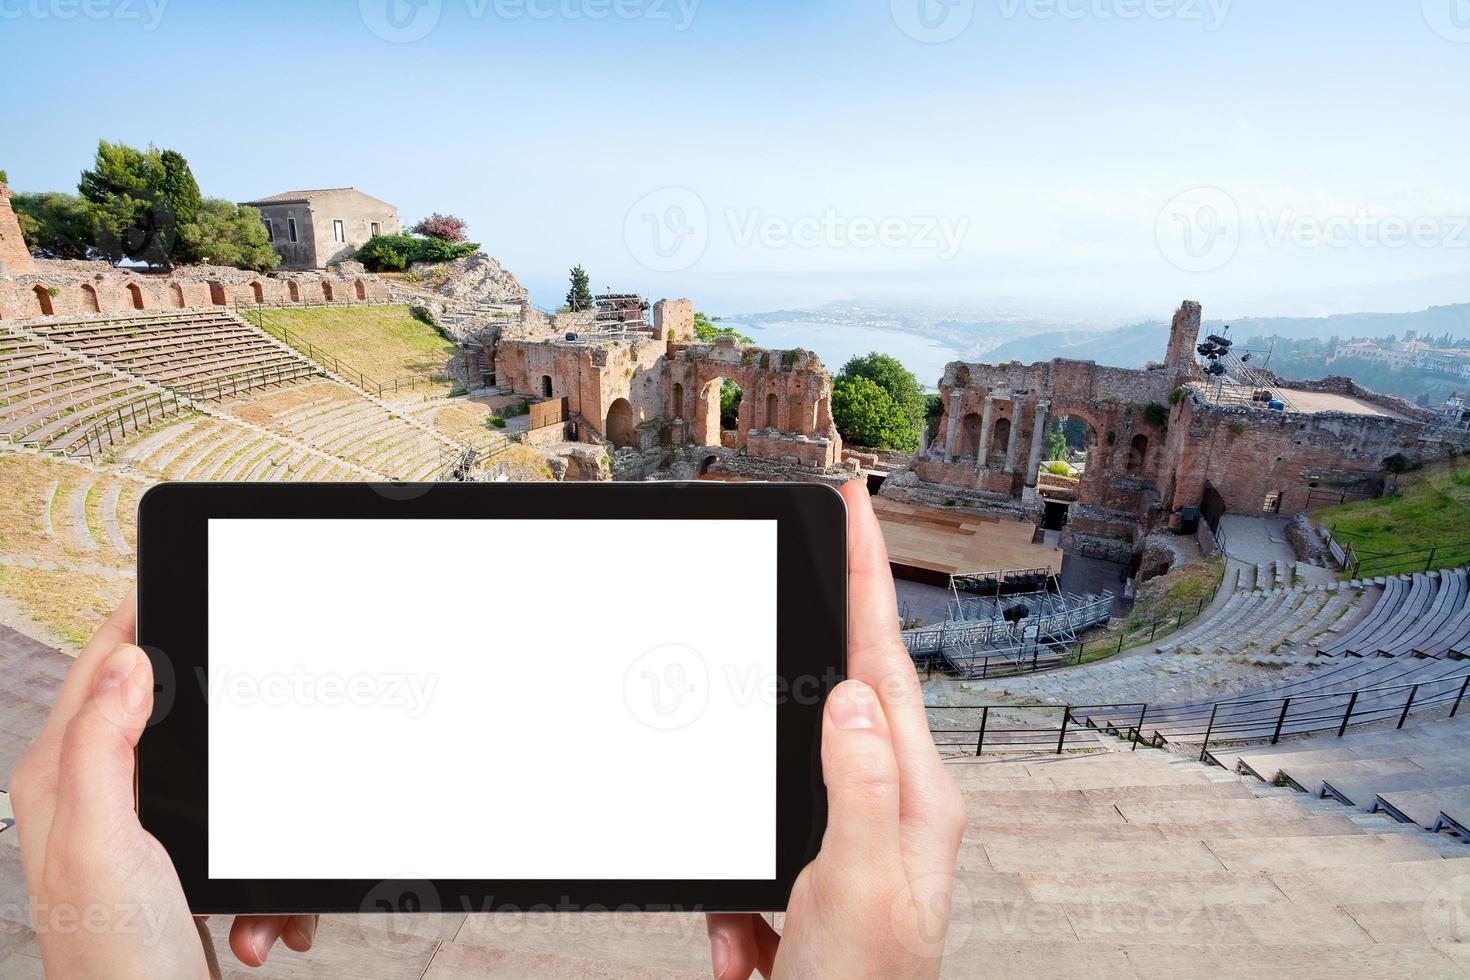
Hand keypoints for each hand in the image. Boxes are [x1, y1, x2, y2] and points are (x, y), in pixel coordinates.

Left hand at [11, 589, 319, 978]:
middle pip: (174, 717)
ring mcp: (141, 839)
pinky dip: (265, 886)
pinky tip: (261, 926)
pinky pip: (245, 845)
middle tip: (268, 736)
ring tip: (257, 900)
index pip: (99, 668)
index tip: (183, 584)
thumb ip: (104, 748)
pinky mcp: (181, 875)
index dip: (140, 620)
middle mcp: (96, 802)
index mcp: (63, 780)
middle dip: (235, 738)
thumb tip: (127, 664)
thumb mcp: (106, 845)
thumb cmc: (118, 965)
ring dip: (261, 835)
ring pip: (225, 784)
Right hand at [706, 481, 966, 978]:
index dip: (870, 578)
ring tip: (758, 892)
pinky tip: (748, 956)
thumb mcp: (858, 894)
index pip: (885, 664)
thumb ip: (857, 788)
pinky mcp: (802, 888)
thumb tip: (849, 696)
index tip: (857, 506)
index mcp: (912, 802)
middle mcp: (886, 814)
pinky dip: (735, 908)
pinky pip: (750, 864)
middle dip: (808, 656)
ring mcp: (843, 852)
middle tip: (797, 578)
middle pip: (840, 701)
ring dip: (752, 823)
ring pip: (782, 781)